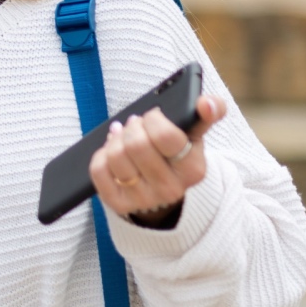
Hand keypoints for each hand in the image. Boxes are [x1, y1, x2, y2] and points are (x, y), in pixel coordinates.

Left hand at [90, 95, 226, 224]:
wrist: (163, 187)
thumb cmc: (175, 153)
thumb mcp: (193, 135)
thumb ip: (205, 114)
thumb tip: (207, 103)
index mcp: (193, 169)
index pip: (164, 135)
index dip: (152, 118)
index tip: (153, 116)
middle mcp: (171, 189)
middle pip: (136, 144)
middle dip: (132, 127)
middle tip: (135, 125)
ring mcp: (144, 199)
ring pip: (115, 156)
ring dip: (115, 139)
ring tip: (123, 136)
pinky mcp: (120, 203)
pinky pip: (98, 170)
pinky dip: (101, 155)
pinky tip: (111, 152)